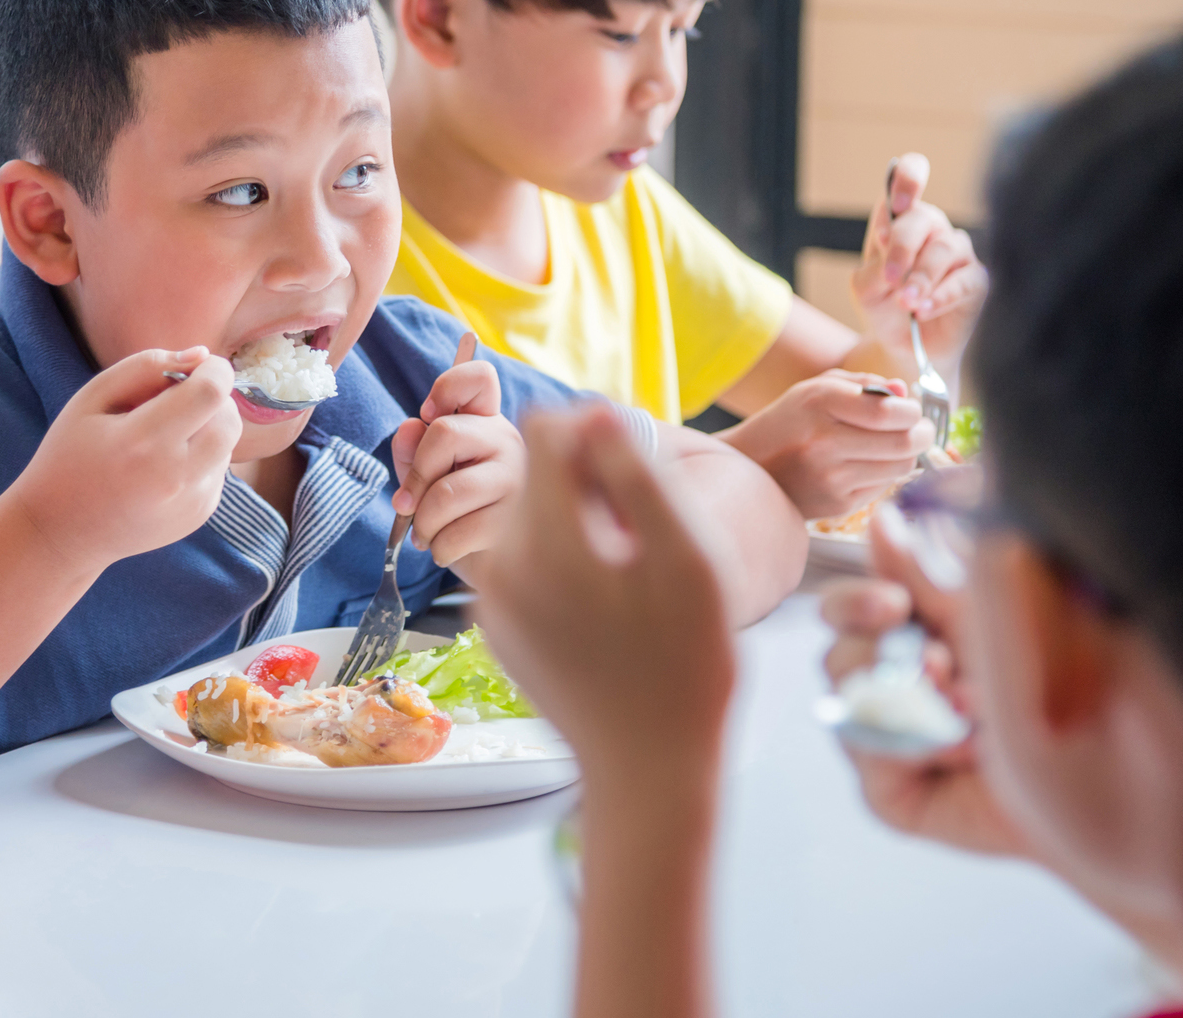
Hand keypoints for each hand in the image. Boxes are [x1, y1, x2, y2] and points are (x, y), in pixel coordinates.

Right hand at [8, 347, 241, 573]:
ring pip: (228, 443)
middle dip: (213, 397)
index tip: (199, 366)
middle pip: (230, 418)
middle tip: (176, 399)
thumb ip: (146, 367)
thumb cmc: (70, 456)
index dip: (214, 370)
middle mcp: (175, 477)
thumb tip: (202, 355)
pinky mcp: (200, 514)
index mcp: (143, 443)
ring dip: (207, 426)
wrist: (62, 532)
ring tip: (163, 434)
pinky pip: (219, 468)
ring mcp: (192, 502)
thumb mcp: (92, 397)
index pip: (211, 394)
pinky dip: (202, 455)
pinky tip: (163, 464)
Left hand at [390, 357, 523, 571]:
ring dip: (423, 523)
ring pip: (448, 492)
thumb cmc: (458, 510)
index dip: (447, 388)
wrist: (494, 565)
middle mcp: (508, 441)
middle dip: (416, 476)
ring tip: (426, 534)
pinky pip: (460, 531)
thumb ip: (414, 448)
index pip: (479, 378)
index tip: (427, 414)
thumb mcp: (430, 474)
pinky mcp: (518, 523)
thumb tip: (408, 428)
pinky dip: (439, 547)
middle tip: (407, 505)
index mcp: (486, 421)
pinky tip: (445, 549)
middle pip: (445, 433)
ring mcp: (517, 480)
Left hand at [470, 403, 736, 775]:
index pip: (544, 431)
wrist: (651, 768)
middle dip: (586, 484)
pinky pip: (523, 560)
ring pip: (527, 516)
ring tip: (628, 573)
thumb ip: (639, 477)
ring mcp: (493, 603)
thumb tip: (592, 413)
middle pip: (531, 474)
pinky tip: (607, 605)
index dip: (597, 435)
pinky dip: (562, 562)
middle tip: (641, 537)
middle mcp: (500, 570)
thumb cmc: (688, 665)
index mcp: (544, 547)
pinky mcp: (498, 627)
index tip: (638, 480)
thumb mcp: (689, 558)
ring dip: (576, 522)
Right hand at [722, 370, 931, 517]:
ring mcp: (830, 478)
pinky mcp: (836, 504)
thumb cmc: (787, 424)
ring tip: (893, 446)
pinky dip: (884, 474)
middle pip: (903, 443)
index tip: (910, 410)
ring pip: (901, 467)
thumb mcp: (815, 390)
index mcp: (818, 403)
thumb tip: (904, 393)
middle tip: (919, 429)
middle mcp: (823, 442)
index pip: (888, 412)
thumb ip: (863, 385)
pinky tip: (865, 466)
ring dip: (905, 455)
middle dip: (922, 433)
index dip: (911, 411)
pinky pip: (883, 486)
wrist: (748, 468)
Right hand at [819, 504, 1027, 857]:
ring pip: (844, 707)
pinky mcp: (892, 796)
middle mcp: (894, 690)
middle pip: (837, 658)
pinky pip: (871, 764)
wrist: (1110, 777)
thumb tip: (882, 522)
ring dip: (909, 702)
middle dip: (876, 655)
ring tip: (971, 709)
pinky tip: (966, 751)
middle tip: (935, 662)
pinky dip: (915, 751)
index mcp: (913, 640)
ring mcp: (890, 745)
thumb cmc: (1061, 692)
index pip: (848, 611)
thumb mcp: (989, 622)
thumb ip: (927, 578)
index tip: (893, 604)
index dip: (853, 604)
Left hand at [851, 154, 986, 378]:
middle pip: (925, 217)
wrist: (904, 347)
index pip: (911, 175)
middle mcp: (933, 230)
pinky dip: (941, 295)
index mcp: (902, 219)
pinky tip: (922, 310)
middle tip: (889, 277)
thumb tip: (895, 257)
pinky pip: (965, 280)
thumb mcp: (865, 288)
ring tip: (905, 302)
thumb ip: (874, 267)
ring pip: (946, 248)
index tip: (897, 205)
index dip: (908, 180)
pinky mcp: (977, 282)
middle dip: (903, 246)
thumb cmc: (884, 309)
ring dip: (921, 276)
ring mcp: (958, 254)